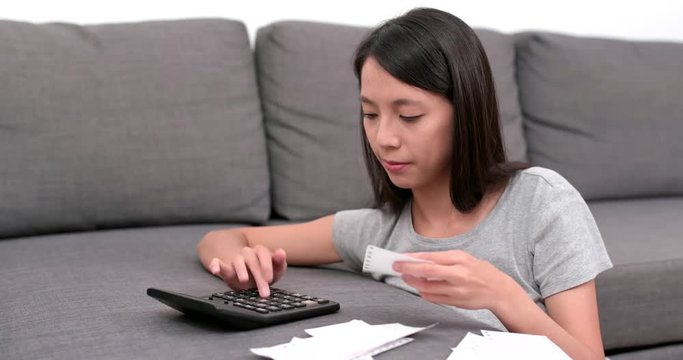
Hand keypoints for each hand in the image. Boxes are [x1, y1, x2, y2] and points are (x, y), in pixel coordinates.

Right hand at [208, 245, 286, 297]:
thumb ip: (279, 262)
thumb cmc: (263, 271)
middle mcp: (247, 254)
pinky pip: (219, 264)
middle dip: (258, 277)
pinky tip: (215, 269)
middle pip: (252, 261)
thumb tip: (282, 252)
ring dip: (241, 270)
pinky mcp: (226, 268)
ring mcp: (236, 260)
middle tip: (264, 292)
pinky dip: (216, 265)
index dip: (266, 265)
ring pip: (237, 261)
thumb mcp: (275, 269)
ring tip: (244, 280)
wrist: (247, 275)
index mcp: (260, 251)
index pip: (263, 254)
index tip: (270, 279)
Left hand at [393, 250, 519, 310]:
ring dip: (414, 283)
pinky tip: (420, 288)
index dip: (413, 258)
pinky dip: (424, 293)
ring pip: (428, 287)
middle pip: (427, 272)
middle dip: (409, 269)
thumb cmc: (480, 272)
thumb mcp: (464, 258)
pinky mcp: (456, 302)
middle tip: (397, 267)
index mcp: (460, 259)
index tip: (401, 257)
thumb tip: (421, 259)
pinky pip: (434, 298)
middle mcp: (458, 274)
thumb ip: (444, 259)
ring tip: (406, 278)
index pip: (431, 258)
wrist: (498, 291)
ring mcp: (457, 290)